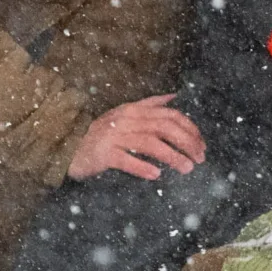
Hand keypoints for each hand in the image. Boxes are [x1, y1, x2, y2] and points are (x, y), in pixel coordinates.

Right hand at [68, 94, 205, 180]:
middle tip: (200, 159)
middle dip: (187, 143)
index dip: (189, 129)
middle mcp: (126, 120)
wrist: (69, 146)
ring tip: (186, 168)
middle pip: (164, 128)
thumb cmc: (102, 133)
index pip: (170, 115)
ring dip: (172, 156)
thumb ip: (149, 104)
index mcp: (134, 110)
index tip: (201, 144)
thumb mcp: (125, 113)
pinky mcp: (104, 155)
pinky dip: (143, 167)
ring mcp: (114, 137)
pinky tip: (156, 175)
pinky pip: (127, 160)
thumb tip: (173, 96)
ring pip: (150, 144)